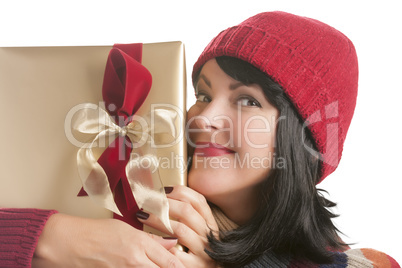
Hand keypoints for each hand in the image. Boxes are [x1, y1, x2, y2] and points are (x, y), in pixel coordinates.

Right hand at [32, 213, 183, 267]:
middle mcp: (135, 261)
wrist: (71, 244)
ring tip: (153, 265)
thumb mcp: (128, 229)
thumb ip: (152, 239)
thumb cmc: (97, 232)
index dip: (179, 266)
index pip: (170, 261)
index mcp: (141, 244)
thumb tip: (172, 243)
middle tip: (171, 266)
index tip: (182, 265)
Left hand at [137, 185, 218, 267]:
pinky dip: (163, 245)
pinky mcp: (194, 265)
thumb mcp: (199, 230)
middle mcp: (209, 234)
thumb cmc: (198, 248)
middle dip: (164, 203)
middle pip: (186, 211)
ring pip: (179, 229)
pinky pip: (175, 252)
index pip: (198, 200)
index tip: (162, 190)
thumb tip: (165, 195)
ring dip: (157, 220)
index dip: (179, 192)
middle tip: (147, 202)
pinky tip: (151, 241)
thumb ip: (188, 215)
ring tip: (142, 216)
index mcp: (210, 222)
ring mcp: (203, 250)